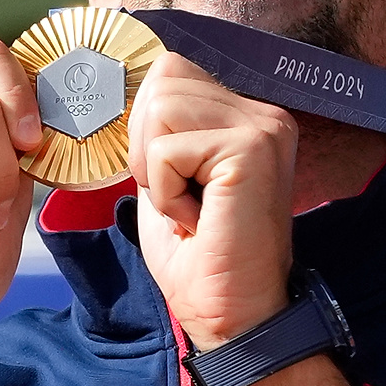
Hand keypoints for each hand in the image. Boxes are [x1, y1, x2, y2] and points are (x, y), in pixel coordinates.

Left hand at [127, 53, 296, 352]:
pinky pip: (167, 149)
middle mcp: (262, 112)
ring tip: (189, 207)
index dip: (144, 124)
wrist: (234, 315)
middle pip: (163, 78)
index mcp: (245, 115)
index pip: (170, 70)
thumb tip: (122, 93)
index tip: (167, 178)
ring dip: (157, 169)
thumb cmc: (199, 258)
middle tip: (179, 197)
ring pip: (159, 106)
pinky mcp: (252, 148)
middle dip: (146, 145)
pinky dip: (167, 192)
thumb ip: (157, 134)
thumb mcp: (167, 180)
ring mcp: (263, 127)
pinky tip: (198, 219)